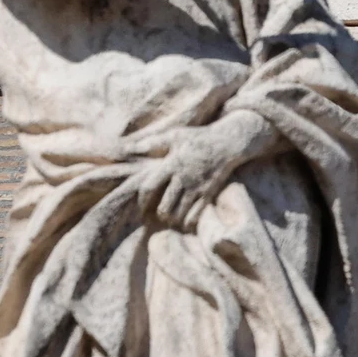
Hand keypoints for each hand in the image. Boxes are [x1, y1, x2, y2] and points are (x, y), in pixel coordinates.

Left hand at [137, 111, 279, 230]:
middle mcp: (183, 178)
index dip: (142, 200)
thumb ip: (153, 142)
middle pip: (164, 205)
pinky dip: (189, 221)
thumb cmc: (200, 137)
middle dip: (159, 214)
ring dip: (173, 219)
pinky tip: (186, 222)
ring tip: (170, 219)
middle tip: (157, 216)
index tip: (141, 205)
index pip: (149, 187)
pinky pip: (197, 213)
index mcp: (172, 164)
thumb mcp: (176, 135)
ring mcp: (197, 187)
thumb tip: (128, 148)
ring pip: (179, 212)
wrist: (229, 142)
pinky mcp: (209, 192)